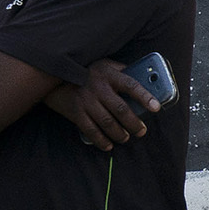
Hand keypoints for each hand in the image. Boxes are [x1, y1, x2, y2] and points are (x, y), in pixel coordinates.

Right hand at [41, 59, 158, 151]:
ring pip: (107, 122)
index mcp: (108, 74)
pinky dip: (101, 140)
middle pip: (121, 109)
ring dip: (119, 134)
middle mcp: (98, 88)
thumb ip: (120, 70)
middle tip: (142, 131)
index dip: (145, 97)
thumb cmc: (84, 69)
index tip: (156, 108)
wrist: (51, 75)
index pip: (131, 85)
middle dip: (134, 123)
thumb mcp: (103, 64)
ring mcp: (86, 101)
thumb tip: (142, 78)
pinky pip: (91, 130)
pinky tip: (108, 145)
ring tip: (126, 138)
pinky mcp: (75, 112)